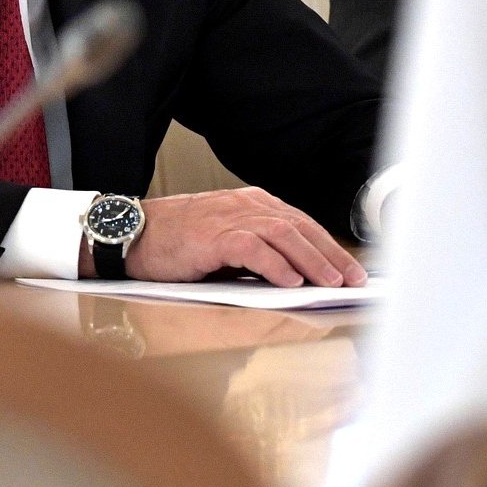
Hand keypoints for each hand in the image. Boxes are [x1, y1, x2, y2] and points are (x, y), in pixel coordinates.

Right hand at [109, 187, 365, 287]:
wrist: (134, 234)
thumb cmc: (178, 243)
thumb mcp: (225, 241)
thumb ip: (258, 251)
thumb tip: (296, 277)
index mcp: (251, 203)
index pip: (301, 223)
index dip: (328, 246)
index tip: (350, 269)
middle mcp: (245, 205)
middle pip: (299, 227)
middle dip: (330, 254)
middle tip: (352, 279)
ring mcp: (229, 217)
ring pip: (283, 235)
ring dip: (311, 260)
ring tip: (329, 283)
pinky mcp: (212, 235)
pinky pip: (252, 248)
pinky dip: (275, 264)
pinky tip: (290, 281)